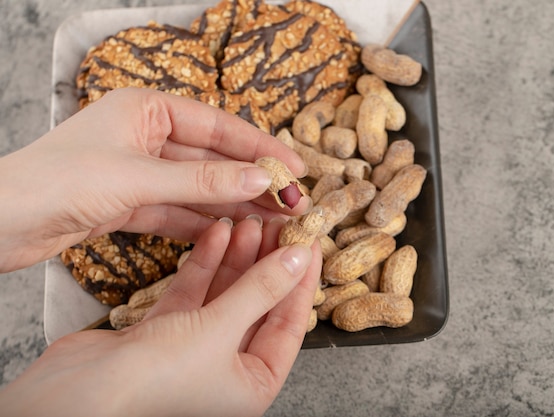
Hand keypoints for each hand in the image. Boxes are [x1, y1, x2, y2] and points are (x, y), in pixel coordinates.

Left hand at [0, 88, 309, 271]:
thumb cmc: (55, 182)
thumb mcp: (138, 178)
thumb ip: (202, 182)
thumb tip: (260, 179)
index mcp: (147, 109)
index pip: (219, 127)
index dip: (261, 148)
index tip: (294, 168)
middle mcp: (145, 136)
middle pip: (213, 160)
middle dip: (253, 182)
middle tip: (293, 202)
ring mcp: (138, 171)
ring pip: (199, 188)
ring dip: (235, 205)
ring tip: (274, 220)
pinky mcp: (129, 203)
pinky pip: (178, 210)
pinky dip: (205, 222)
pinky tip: (235, 232)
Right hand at [0, 216, 321, 416]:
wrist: (75, 396)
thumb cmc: (153, 380)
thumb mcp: (220, 329)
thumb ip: (260, 289)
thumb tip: (297, 258)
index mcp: (254, 382)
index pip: (291, 323)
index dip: (300, 280)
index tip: (309, 242)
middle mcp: (228, 368)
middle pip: (258, 303)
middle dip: (267, 261)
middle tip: (276, 222)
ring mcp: (196, 347)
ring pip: (226, 292)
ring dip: (237, 256)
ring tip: (247, 219)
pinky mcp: (166, 330)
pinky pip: (195, 291)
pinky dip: (206, 263)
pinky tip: (217, 233)